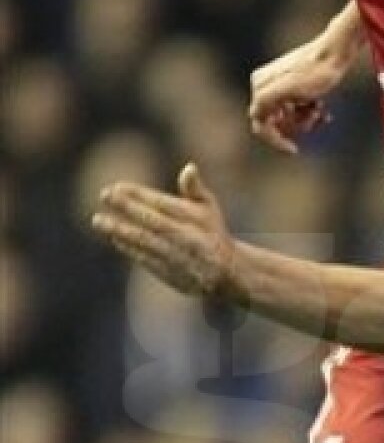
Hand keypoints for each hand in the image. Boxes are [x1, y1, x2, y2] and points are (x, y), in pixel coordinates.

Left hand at [91, 163, 236, 297]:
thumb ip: (195, 189)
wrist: (227, 274)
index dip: (139, 195)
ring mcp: (179, 258)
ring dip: (121, 231)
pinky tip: (115, 238)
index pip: (163, 203)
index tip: (116, 187)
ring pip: (146, 242)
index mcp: (195, 219)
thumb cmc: (212, 233)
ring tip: (98, 220)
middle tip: (104, 196)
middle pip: (153, 221)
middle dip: (127, 208)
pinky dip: (130, 249)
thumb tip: (189, 168)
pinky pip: (147, 259)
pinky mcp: (172, 275)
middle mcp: (187, 238)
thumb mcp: (210, 209)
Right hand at [247, 40, 338, 153]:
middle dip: (295, 125)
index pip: (260, 124)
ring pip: (288, 118)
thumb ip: (266, 101)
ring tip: (320, 110)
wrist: (336, 53)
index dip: (275, 140)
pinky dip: (310, 113)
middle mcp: (265, 85)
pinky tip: (323, 110)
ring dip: (305, 119)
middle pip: (275, 123)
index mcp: (260, 86)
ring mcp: (280, 86)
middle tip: (314, 116)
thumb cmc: (316, 72)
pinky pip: (297, 110)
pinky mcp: (295, 87)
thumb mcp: (289, 89)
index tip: (294, 150)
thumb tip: (253, 116)